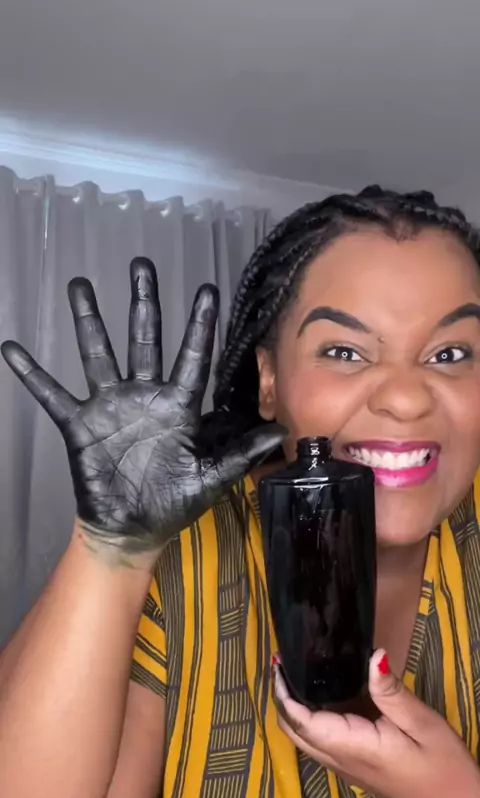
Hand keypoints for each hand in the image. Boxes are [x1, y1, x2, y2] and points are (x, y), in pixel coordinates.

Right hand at [2, 258, 284, 554]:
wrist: (133, 528)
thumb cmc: (173, 502)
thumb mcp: (212, 477)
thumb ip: (241, 453)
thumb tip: (283, 431)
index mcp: (177, 406)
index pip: (191, 357)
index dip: (199, 326)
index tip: (207, 290)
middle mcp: (143, 395)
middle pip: (144, 339)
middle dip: (144, 302)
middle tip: (141, 265)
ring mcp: (109, 406)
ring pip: (99, 353)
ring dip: (89, 320)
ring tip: (79, 284)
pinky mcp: (80, 425)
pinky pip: (53, 395)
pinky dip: (33, 374)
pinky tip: (12, 348)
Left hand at [273, 651, 479, 797]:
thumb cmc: (446, 768)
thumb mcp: (424, 725)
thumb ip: (391, 692)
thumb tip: (372, 656)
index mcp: (352, 747)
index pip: (301, 720)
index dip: (284, 692)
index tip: (278, 662)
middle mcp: (341, 762)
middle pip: (294, 731)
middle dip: (282, 699)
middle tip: (283, 664)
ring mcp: (347, 770)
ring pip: (305, 740)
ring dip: (293, 710)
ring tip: (297, 675)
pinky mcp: (356, 771)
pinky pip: (321, 745)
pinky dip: (310, 721)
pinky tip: (324, 698)